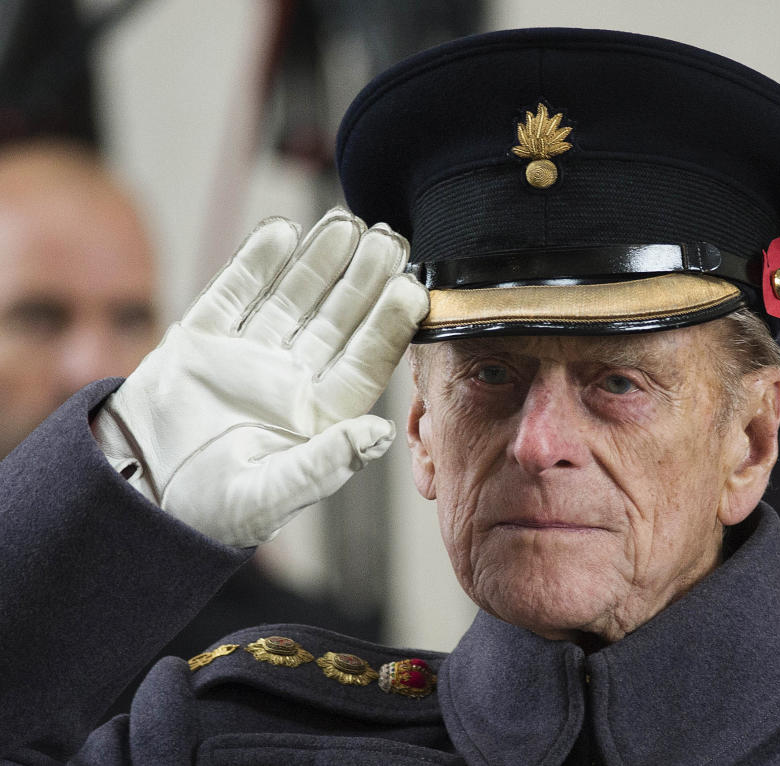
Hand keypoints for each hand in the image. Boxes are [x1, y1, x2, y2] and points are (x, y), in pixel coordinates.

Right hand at [94, 208, 428, 545]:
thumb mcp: (268, 496)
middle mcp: (293, 379)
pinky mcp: (203, 340)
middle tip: (388, 238)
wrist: (133, 495)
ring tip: (345, 224)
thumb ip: (324, 464)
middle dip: (362, 278)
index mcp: (319, 415)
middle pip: (337, 319)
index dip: (388, 325)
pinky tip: (283, 231)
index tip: (411, 288)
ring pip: (292, 297)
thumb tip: (379, 434)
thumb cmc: (208, 510)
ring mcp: (249, 355)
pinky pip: (234, 293)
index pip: (365, 361)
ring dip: (318, 260)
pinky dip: (256, 262)